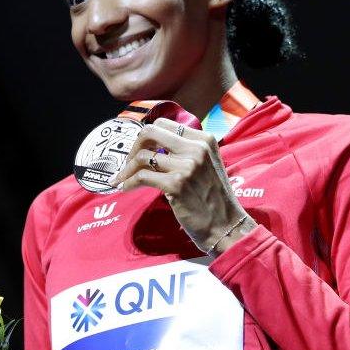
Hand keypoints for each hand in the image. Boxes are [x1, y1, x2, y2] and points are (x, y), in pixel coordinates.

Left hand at [108, 117, 256, 254]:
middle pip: (150, 132)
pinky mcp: (176, 184)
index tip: (141, 149)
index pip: (164, 124)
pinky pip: (142, 176)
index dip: (147, 136)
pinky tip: (126, 187)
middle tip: (128, 162)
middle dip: (133, 147)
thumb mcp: (206, 164)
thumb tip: (152, 147)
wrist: (226, 226)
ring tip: (123, 178)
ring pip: (142, 156)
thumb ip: (185, 151)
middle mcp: (196, 148)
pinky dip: (129, 182)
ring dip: (127, 169)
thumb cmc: (213, 198)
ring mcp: (187, 165)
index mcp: (204, 139)